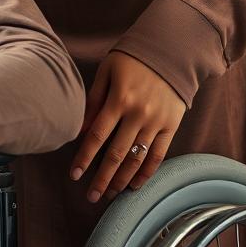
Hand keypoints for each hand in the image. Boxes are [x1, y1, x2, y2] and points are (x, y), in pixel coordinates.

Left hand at [70, 51, 185, 202]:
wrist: (170, 51)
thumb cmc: (132, 58)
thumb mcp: (107, 71)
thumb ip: (94, 100)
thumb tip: (82, 129)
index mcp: (119, 99)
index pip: (97, 136)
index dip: (84, 158)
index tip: (74, 175)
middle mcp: (138, 114)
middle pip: (116, 154)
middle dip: (102, 178)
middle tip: (91, 196)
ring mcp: (156, 122)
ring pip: (137, 159)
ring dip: (122, 180)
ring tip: (109, 194)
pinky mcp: (171, 127)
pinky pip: (158, 156)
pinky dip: (146, 173)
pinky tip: (135, 185)